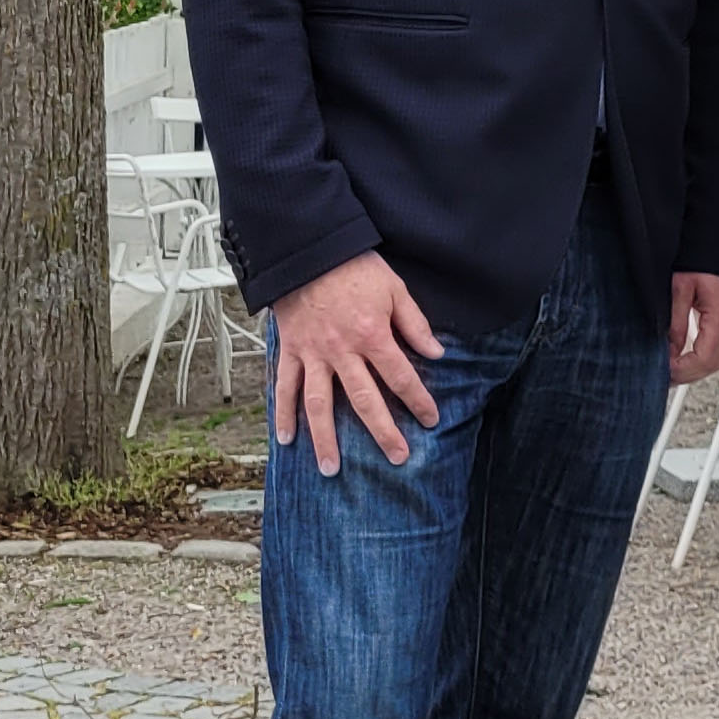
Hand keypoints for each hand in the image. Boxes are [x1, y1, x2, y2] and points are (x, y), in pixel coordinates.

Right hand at [271, 251, 445, 475]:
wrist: (308, 250)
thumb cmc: (354, 267)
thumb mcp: (395, 288)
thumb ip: (415, 323)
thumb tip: (436, 352)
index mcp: (372, 335)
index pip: (401, 376)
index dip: (418, 400)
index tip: (431, 420)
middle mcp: (342, 350)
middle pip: (364, 400)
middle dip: (382, 432)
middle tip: (396, 458)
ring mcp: (313, 353)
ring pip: (318, 404)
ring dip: (325, 439)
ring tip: (331, 469)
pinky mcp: (290, 350)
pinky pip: (284, 386)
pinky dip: (282, 414)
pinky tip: (286, 440)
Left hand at [667, 272, 718, 383]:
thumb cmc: (704, 256)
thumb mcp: (680, 287)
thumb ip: (675, 322)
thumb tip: (669, 349)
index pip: (705, 359)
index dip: (683, 371)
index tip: (664, 372)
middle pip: (716, 363)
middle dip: (689, 374)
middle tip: (666, 376)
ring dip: (698, 367)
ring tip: (674, 367)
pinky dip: (705, 355)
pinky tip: (688, 354)